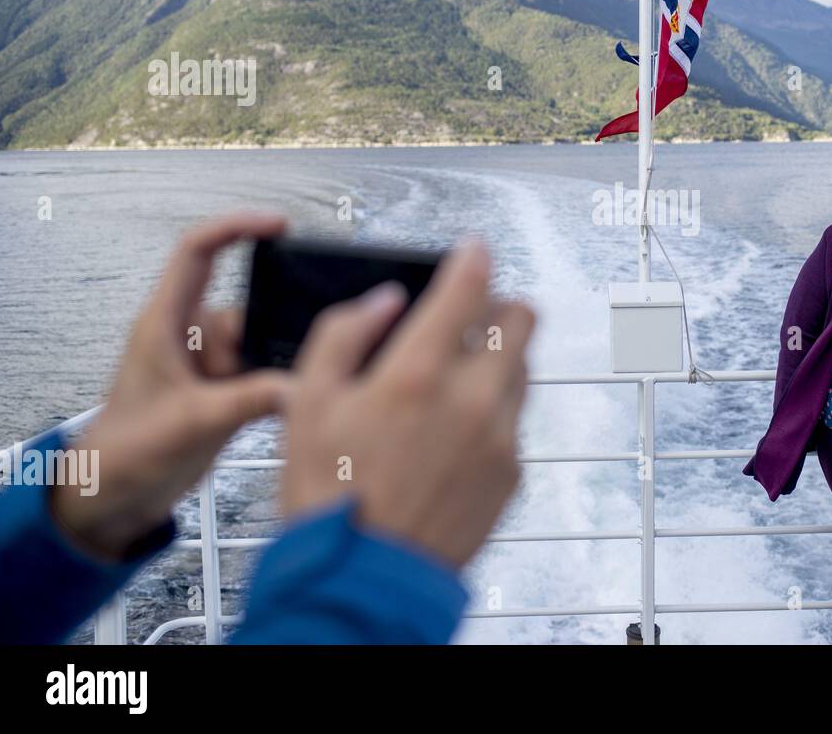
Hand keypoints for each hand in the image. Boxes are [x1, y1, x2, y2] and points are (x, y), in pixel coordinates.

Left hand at [49, 213, 293, 560]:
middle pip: (248, 302)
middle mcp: (189, 334)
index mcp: (165, 321)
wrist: (114, 494)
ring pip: (262, 339)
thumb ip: (251, 400)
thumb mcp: (192, 422)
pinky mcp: (224, 387)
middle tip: (286, 355)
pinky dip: (277, 382)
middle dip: (273, 324)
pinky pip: (264, 368)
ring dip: (274, 361)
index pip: (198, 251)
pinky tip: (286, 402)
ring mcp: (208, 361)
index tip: (279, 224)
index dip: (237, 226)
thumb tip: (304, 383)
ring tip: (276, 392)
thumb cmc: (127, 450)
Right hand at [281, 237, 534, 570]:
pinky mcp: (512, 473)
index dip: (474, 258)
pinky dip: (493, 411)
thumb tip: (381, 301)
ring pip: (524, 369)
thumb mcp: (307, 405)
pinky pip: (515, 421)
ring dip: (500, 357)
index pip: (468, 288)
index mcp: (418, 375)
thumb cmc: (329, 499)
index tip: (473, 250)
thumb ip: (342, 336)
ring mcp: (500, 438)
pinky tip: (455, 431)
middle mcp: (472, 401)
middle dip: (499, 306)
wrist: (364, 581)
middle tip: (474, 313)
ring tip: (459, 375)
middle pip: (521, 321)